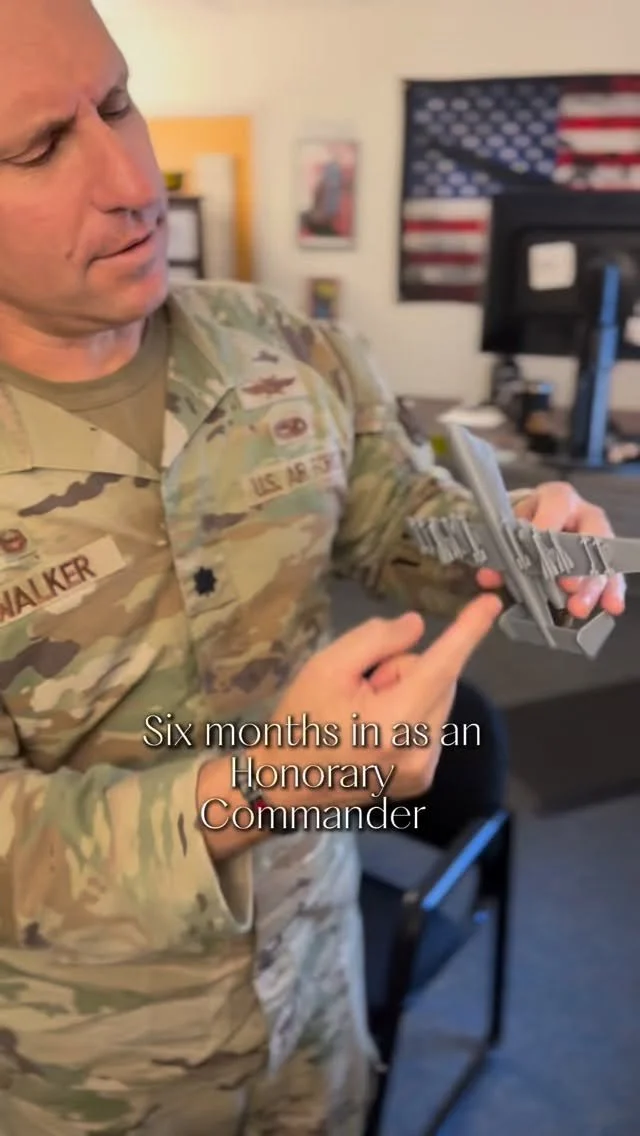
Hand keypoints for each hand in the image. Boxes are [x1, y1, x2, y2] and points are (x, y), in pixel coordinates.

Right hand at [259, 594, 501, 809]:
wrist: (283, 786)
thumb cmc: (300, 722)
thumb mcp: (326, 667)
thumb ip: (376, 640)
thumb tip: (417, 627)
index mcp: (397, 720)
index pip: (445, 663)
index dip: (469, 629)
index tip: (493, 602)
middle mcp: (421, 749)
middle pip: (440, 679)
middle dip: (407, 670)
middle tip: (363, 686)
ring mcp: (424, 769)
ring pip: (437, 701)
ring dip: (410, 694)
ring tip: (364, 712)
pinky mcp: (422, 779)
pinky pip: (430, 726)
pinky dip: (410, 717)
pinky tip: (374, 731)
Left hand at [476, 483, 625, 619]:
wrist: (539, 521)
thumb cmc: (527, 521)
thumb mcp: (513, 527)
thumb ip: (502, 550)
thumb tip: (489, 576)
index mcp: (557, 499)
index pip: (557, 506)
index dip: (548, 526)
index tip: (538, 548)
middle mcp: (583, 514)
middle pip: (587, 536)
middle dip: (577, 564)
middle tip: (567, 586)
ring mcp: (597, 537)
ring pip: (600, 560)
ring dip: (591, 587)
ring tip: (578, 608)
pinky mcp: (604, 559)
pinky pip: (612, 575)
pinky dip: (610, 592)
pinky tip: (610, 607)